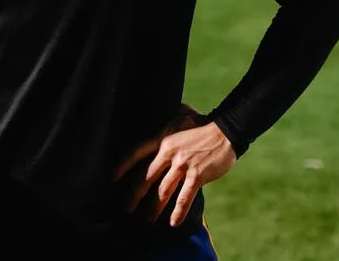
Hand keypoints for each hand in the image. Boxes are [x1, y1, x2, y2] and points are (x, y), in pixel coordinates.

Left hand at [114, 104, 236, 227]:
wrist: (226, 131)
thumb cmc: (203, 123)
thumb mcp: (180, 116)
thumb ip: (166, 123)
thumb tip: (156, 118)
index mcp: (162, 139)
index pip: (136, 153)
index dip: (123, 166)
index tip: (112, 178)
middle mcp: (169, 153)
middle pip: (146, 177)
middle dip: (134, 195)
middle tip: (127, 208)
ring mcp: (183, 164)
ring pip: (163, 190)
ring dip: (155, 207)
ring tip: (148, 219)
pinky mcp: (197, 175)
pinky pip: (185, 197)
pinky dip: (179, 211)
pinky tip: (174, 222)